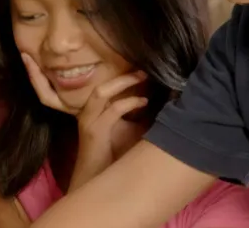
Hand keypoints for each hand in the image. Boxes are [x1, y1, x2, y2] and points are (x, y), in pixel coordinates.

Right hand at [20, 53, 147, 189]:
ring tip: (142, 76)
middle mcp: (87, 113)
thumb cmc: (112, 158)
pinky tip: (143, 101)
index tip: (141, 69)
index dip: (118, 77)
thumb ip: (137, 116)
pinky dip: (128, 103)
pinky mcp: (95, 131)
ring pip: (101, 92)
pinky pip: (112, 110)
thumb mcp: (128, 131)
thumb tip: (161, 102)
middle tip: (142, 68)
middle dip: (121, 75)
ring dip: (122, 83)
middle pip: (99, 85)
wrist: (95, 180)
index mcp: (92, 112)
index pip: (100, 87)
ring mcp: (89, 121)